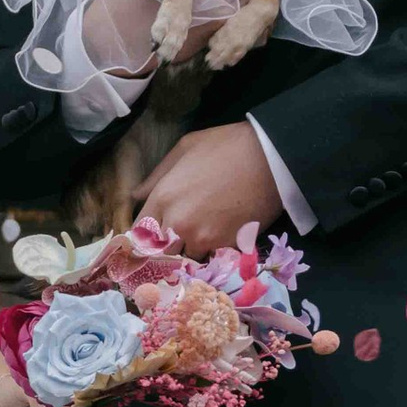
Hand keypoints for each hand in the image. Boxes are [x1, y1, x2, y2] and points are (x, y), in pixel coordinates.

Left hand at [135, 116, 283, 259]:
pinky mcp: (228, 247)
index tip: (149, 239)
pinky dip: (215, 252)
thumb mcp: (184, 149)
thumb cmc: (226, 146)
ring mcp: (204, 239)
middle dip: (165, 250)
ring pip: (187, 259)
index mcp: (163, 199)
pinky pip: (213, 259)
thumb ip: (157, 176)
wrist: (270, 157)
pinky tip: (223, 236)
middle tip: (176, 240)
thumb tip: (136, 196)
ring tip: (203, 235)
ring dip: (191, 251)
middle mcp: (178, 224)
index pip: (138, 235)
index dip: (143, 238)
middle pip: (159, 254)